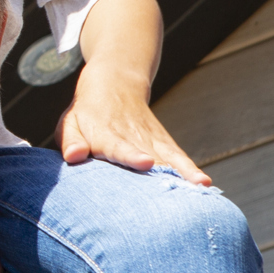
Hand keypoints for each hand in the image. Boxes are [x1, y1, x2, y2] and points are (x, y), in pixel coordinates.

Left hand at [60, 63, 209, 185]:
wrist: (115, 82)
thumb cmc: (87, 112)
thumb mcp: (71, 122)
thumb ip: (71, 140)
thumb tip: (73, 157)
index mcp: (106, 132)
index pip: (119, 145)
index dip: (131, 155)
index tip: (146, 162)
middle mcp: (132, 135)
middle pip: (149, 156)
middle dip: (161, 172)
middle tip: (176, 190)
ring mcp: (150, 138)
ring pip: (168, 157)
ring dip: (182, 173)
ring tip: (198, 189)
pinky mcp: (163, 141)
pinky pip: (178, 156)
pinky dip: (190, 169)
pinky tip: (202, 183)